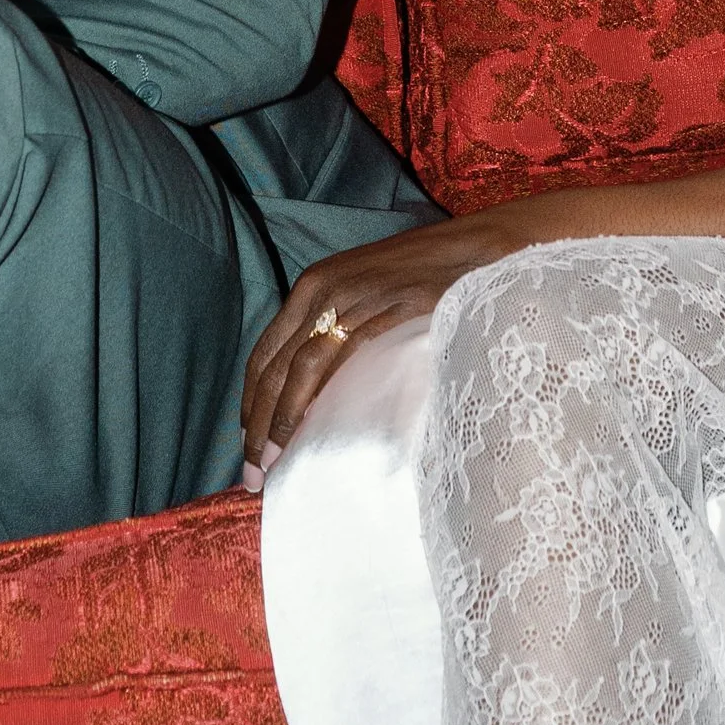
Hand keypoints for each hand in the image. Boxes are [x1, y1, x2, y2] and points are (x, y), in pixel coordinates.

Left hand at [241, 211, 530, 473]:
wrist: (477, 252)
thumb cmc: (428, 281)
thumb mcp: (368, 298)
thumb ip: (340, 332)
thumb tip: (318, 392)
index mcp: (313, 285)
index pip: (265, 352)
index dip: (251, 401)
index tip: (247, 442)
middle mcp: (319, 289)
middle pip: (270, 366)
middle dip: (254, 424)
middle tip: (250, 472)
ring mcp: (346, 298)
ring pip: (293, 369)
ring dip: (274, 423)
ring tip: (269, 466)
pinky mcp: (374, 311)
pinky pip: (329, 362)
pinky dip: (306, 402)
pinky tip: (302, 434)